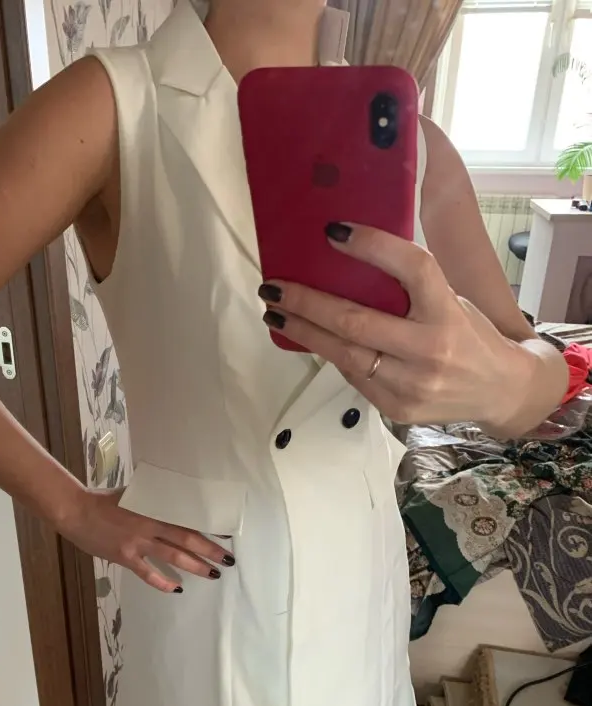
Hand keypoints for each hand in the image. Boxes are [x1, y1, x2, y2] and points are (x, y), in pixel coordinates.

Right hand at [56, 488, 234, 592]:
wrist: (75, 511)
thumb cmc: (103, 499)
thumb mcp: (132, 494)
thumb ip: (151, 499)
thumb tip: (169, 497)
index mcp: (152, 508)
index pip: (186, 520)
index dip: (206, 528)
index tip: (225, 534)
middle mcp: (149, 527)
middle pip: (186, 540)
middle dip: (209, 551)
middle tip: (228, 560)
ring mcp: (138, 544)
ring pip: (173, 557)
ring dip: (194, 566)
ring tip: (212, 574)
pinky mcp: (125, 557)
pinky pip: (148, 573)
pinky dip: (162, 582)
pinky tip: (176, 588)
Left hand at [258, 223, 562, 433]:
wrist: (500, 391)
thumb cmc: (470, 335)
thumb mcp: (452, 301)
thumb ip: (413, 286)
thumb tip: (349, 256)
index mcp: (449, 312)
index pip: (412, 268)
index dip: (373, 246)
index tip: (333, 230)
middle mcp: (431, 350)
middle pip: (356, 321)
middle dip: (306, 302)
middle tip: (272, 287)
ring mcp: (412, 385)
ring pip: (345, 354)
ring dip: (304, 332)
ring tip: (275, 314)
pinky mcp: (398, 409)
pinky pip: (354, 376)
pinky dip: (331, 354)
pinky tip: (311, 338)